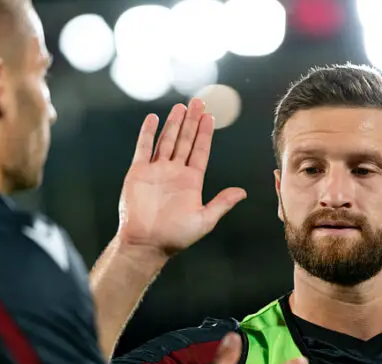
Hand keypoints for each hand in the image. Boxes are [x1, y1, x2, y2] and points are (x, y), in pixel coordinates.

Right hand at [117, 99, 246, 256]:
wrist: (146, 243)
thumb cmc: (175, 237)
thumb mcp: (204, 220)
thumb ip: (222, 203)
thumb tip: (242, 192)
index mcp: (191, 181)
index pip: (200, 151)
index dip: (205, 134)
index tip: (210, 117)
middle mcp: (174, 172)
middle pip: (185, 140)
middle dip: (192, 121)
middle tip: (198, 101)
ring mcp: (156, 171)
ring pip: (166, 140)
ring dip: (174, 123)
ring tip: (181, 106)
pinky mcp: (138, 172)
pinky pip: (143, 148)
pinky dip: (148, 133)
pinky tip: (154, 119)